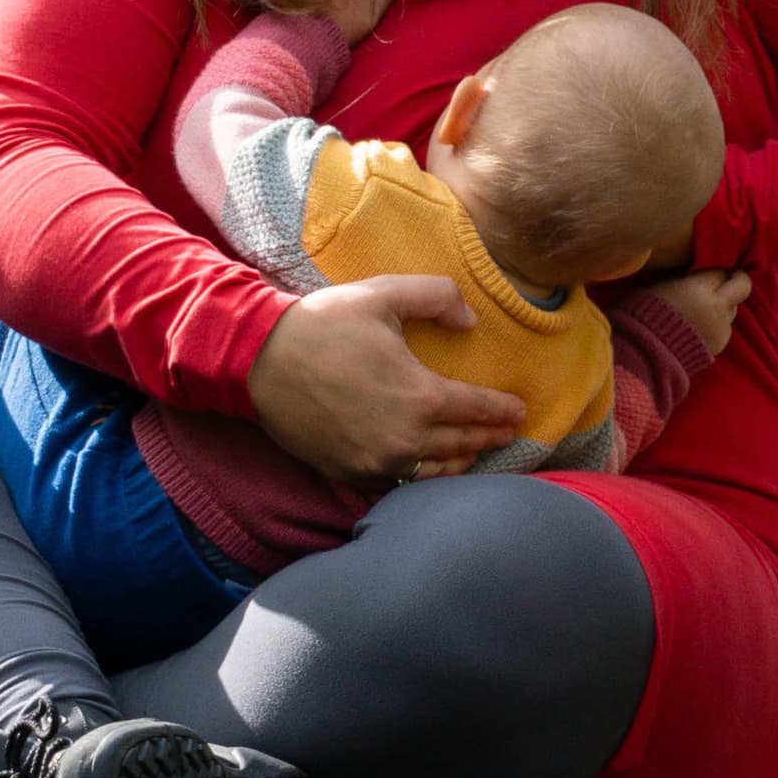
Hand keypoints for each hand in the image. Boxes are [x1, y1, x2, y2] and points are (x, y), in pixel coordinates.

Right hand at [247, 274, 533, 484]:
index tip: (519, 411)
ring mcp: (376, 462)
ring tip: (474, 454)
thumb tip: (469, 321)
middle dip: (489, 438)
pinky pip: (399, 483)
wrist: (258, 359)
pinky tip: (428, 467)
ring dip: (461, 463)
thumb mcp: (383, 294)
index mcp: (421, 396)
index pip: (479, 410)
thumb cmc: (323, 324)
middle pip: (463, 445)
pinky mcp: (351, 472)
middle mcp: (405, 438)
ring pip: (435, 472)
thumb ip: (437, 297)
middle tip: (506, 434)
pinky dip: (421, 476)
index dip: (503, 410)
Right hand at [650, 267, 751, 357]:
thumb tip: (701, 276)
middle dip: (738, 280)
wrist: (645, 354)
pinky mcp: (720, 345)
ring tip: (700, 312)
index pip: (721, 272)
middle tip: (730, 279)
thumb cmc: (646, 315)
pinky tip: (697, 329)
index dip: (717, 272)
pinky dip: (715, 325)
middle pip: (743, 287)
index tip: (713, 273)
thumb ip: (688, 279)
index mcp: (699, 290)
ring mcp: (721, 328)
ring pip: (733, 309)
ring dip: (722, 307)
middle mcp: (717, 308)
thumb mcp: (663, 286)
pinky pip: (724, 328)